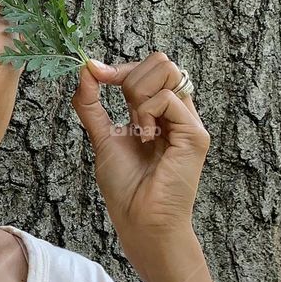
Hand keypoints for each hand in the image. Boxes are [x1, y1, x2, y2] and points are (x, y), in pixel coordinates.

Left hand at [70, 52, 209, 246]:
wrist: (139, 220)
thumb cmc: (125, 187)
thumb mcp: (102, 136)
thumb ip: (91, 103)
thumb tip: (85, 68)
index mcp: (158, 112)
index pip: (147, 67)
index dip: (120, 68)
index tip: (94, 74)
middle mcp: (176, 113)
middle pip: (161, 61)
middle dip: (130, 78)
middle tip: (125, 113)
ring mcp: (188, 122)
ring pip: (167, 70)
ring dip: (139, 95)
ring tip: (139, 130)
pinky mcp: (195, 135)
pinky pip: (167, 98)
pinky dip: (147, 113)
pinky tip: (146, 139)